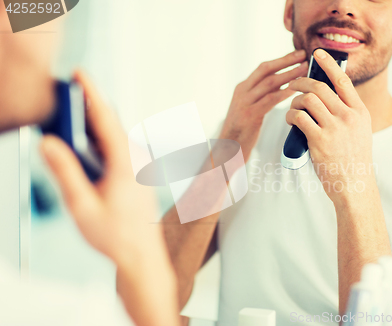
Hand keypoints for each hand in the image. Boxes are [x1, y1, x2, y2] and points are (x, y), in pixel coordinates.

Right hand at [40, 70, 162, 266]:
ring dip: (94, 122)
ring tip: (71, 111)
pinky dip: (100, 138)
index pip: (106, 120)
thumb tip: (48, 142)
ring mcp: (139, 167)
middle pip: (110, 123)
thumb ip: (65, 172)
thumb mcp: (82, 205)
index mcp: (125, 164)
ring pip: (115, 135)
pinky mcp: (137, 174)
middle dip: (88, 104)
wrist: (141, 255)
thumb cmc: (114, 235)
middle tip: (66, 89)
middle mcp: (136, 160)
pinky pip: (118, 147)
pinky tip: (86, 140)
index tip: (79, 73)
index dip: (91, 94)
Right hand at [220, 50, 307, 160]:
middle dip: (286, 61)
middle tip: (304, 54)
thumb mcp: (249, 108)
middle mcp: (243, 92)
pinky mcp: (250, 115)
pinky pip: (270, 100)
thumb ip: (262, 96)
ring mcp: (245, 103)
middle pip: (266, 70)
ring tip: (305, 70)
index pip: (263, 68)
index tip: (297, 54)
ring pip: (269, 83)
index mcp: (243, 88)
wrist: (228, 150)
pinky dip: (284, 93)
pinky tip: (295, 90)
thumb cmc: (243, 131)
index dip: (281, 59)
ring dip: (289, 75)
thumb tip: (282, 85)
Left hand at [286, 49, 374, 201]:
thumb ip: (348, 113)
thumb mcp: (360, 131)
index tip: (317, 54)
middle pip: (320, 87)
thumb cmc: (353, 159)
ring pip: (307, 100)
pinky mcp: (319, 140)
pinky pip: (299, 118)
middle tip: (292, 84)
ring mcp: (334, 128)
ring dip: (294, 101)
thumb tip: (330, 95)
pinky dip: (290, 116)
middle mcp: (348, 116)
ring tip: (292, 107)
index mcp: (359, 112)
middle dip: (301, 82)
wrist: (353, 185)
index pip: (343, 80)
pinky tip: (290, 120)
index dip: (328, 65)